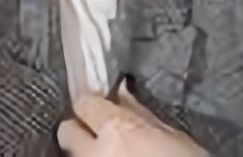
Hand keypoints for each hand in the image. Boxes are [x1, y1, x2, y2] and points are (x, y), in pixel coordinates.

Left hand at [57, 80, 208, 155]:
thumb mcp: (175, 139)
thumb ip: (143, 114)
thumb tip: (124, 92)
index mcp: (119, 130)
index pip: (85, 103)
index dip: (92, 104)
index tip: (98, 106)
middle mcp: (96, 154)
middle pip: (67, 130)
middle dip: (78, 131)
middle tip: (97, 136)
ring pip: (73, 156)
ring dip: (85, 154)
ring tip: (109, 155)